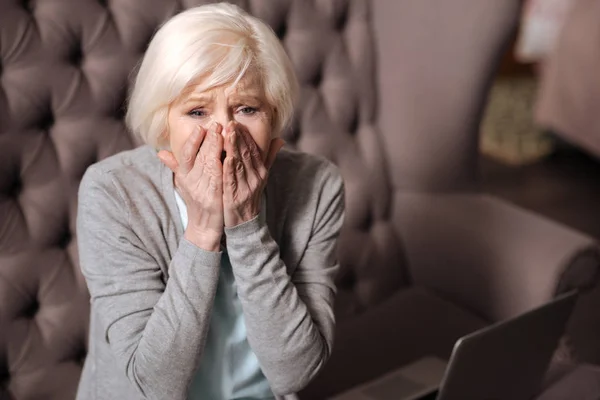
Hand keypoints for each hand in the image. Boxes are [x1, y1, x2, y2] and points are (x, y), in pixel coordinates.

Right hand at [158, 123, 224, 251]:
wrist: (204, 227)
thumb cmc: (197, 201)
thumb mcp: (184, 183)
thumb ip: (176, 166)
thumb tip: (160, 153)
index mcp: (183, 176)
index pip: (185, 154)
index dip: (193, 140)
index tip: (201, 127)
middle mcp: (190, 181)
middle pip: (199, 156)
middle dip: (208, 139)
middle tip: (217, 124)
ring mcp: (201, 190)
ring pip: (209, 164)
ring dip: (217, 148)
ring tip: (224, 134)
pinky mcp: (213, 197)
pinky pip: (218, 178)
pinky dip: (223, 166)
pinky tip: (229, 155)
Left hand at [222, 122, 283, 227]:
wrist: (246, 222)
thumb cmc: (250, 196)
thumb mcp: (262, 176)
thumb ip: (269, 157)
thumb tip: (280, 139)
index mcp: (261, 171)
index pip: (255, 150)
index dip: (246, 136)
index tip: (238, 123)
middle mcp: (256, 178)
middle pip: (247, 154)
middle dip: (238, 138)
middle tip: (230, 123)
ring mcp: (246, 188)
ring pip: (239, 164)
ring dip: (233, 148)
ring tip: (227, 135)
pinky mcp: (235, 198)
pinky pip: (232, 181)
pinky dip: (229, 169)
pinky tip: (225, 158)